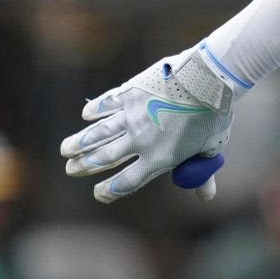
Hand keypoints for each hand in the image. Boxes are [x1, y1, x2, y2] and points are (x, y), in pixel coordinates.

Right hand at [60, 47, 234, 203]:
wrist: (207, 82)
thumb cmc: (214, 117)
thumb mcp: (211, 149)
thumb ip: (202, 174)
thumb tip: (206, 197)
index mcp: (160, 158)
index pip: (128, 182)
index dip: (110, 191)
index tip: (99, 194)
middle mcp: (140, 140)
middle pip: (104, 158)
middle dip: (84, 166)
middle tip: (71, 169)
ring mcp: (131, 116)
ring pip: (97, 133)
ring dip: (79, 143)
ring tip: (65, 150)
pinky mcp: (129, 93)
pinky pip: (106, 104)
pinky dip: (94, 111)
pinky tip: (86, 116)